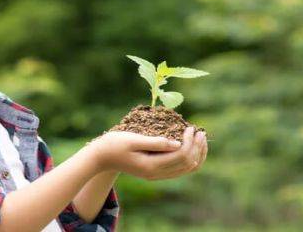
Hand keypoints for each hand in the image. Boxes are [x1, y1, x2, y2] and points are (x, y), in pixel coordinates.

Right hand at [87, 126, 206, 179]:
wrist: (101, 157)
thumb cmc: (114, 144)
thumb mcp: (133, 140)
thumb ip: (155, 142)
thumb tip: (177, 143)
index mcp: (151, 166)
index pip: (181, 156)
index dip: (190, 142)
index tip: (190, 127)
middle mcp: (156, 173)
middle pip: (187, 164)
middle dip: (197, 148)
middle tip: (200, 131)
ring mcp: (156, 174)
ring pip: (186, 169)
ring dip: (196, 154)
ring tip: (200, 138)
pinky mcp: (155, 171)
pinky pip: (179, 168)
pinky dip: (189, 158)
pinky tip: (190, 146)